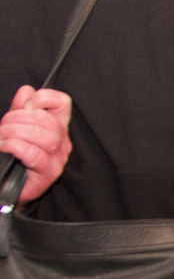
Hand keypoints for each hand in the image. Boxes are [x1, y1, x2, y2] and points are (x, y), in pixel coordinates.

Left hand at [0, 86, 72, 205]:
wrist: (7, 188)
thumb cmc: (13, 158)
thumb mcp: (15, 128)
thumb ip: (20, 109)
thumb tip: (26, 90)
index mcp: (57, 127)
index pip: (62, 104)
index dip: (45, 97)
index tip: (27, 104)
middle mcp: (62, 143)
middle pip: (47, 120)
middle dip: (17, 118)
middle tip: (2, 127)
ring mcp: (58, 159)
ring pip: (42, 136)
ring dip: (14, 132)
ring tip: (1, 138)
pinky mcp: (49, 174)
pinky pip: (34, 154)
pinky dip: (14, 146)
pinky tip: (4, 147)